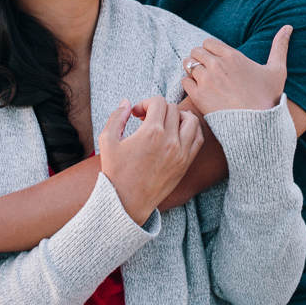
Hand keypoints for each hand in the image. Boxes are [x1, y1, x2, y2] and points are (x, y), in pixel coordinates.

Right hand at [98, 97, 203, 223]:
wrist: (126, 202)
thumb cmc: (115, 172)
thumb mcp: (107, 141)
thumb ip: (116, 117)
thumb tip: (126, 102)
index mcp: (151, 132)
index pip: (158, 102)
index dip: (145, 103)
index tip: (136, 114)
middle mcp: (169, 141)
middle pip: (173, 109)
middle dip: (158, 109)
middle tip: (146, 119)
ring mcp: (180, 153)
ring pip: (191, 120)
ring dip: (178, 116)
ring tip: (165, 123)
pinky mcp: (185, 164)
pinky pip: (198, 139)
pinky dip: (191, 130)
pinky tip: (177, 133)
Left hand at [181, 26, 290, 114]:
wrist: (258, 126)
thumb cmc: (268, 99)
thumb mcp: (278, 71)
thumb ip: (280, 47)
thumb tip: (288, 26)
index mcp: (232, 56)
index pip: (208, 43)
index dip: (210, 51)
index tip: (215, 61)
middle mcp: (217, 65)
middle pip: (196, 51)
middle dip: (200, 59)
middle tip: (207, 71)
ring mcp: (206, 79)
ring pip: (188, 64)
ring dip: (192, 71)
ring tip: (201, 80)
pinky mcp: (198, 95)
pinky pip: (184, 81)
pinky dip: (189, 85)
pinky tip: (199, 92)